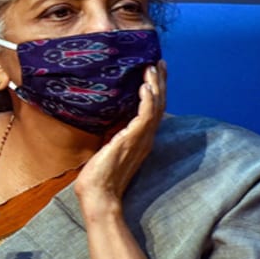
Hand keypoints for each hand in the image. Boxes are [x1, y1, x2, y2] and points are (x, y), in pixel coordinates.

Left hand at [75, 60, 166, 215]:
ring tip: (152, 67)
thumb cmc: (99, 177)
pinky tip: (145, 86)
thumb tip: (106, 121)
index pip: (153, 110)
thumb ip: (112, 135)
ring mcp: (141, 139)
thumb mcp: (107, 149)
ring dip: (156, 85)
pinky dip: (148, 100)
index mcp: (141, 140)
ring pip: (156, 106)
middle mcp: (145, 138)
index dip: (156, 91)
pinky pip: (146, 115)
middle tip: (159, 62)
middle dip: (160, 82)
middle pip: (159, 104)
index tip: (154, 73)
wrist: (99, 196)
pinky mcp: (133, 140)